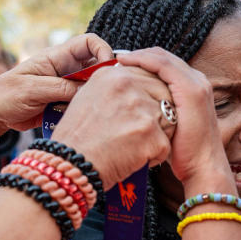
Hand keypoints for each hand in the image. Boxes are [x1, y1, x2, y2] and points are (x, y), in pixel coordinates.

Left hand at [0, 33, 114, 135]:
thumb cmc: (6, 94)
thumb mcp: (33, 89)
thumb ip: (62, 88)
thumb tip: (90, 91)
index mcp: (57, 57)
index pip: (89, 43)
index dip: (103, 51)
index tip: (109, 69)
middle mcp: (66, 69)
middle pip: (96, 67)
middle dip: (104, 79)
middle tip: (105, 95)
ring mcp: (66, 86)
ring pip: (93, 88)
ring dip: (95, 98)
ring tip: (92, 110)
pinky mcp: (65, 102)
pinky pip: (84, 104)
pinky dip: (86, 111)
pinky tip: (82, 120)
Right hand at [50, 63, 176, 186]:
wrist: (71, 164)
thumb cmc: (77, 137)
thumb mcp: (87, 97)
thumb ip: (113, 87)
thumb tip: (135, 86)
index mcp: (113, 75)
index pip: (149, 77)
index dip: (150, 97)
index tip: (142, 111)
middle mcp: (129, 87)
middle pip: (164, 95)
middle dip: (159, 115)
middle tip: (142, 132)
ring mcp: (143, 111)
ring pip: (169, 121)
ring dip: (157, 136)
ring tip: (134, 146)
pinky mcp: (152, 136)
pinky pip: (166, 145)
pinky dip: (154, 157)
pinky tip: (134, 159)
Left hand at [115, 48, 230, 190]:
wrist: (203, 168)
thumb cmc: (184, 154)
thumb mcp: (169, 125)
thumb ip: (158, 111)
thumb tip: (135, 107)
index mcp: (194, 88)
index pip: (164, 65)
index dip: (142, 61)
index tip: (122, 66)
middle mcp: (198, 81)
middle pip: (162, 57)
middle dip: (138, 55)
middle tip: (116, 59)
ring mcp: (196, 84)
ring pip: (161, 57)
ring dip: (138, 55)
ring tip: (117, 60)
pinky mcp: (191, 90)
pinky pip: (163, 65)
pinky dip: (143, 61)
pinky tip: (126, 64)